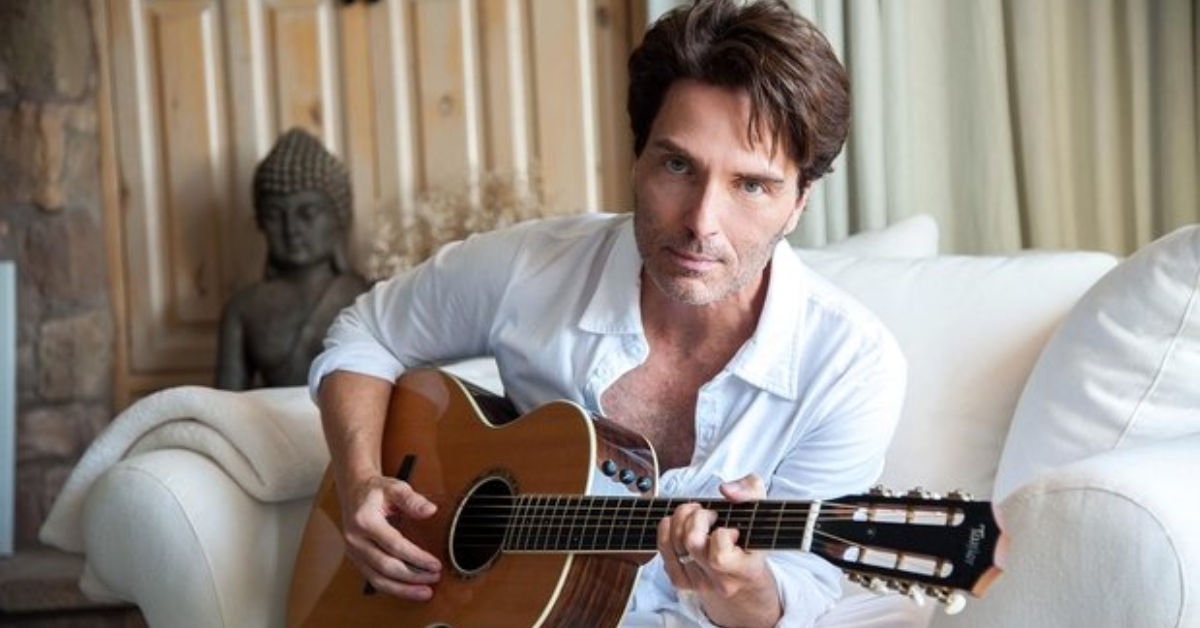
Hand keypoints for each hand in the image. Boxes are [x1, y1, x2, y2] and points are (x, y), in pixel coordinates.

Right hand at [338, 475, 442, 599]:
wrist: (354, 492)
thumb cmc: (376, 490)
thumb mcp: (395, 487)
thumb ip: (412, 500)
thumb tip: (430, 510)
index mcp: (364, 520)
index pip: (393, 544)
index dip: (416, 557)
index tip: (435, 564)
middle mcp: (355, 539)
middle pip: (385, 566)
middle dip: (412, 576)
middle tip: (434, 577)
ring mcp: (353, 552)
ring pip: (377, 579)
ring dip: (402, 589)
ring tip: (425, 592)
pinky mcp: (356, 560)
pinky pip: (374, 579)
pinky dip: (393, 588)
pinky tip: (410, 589)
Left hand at [658, 474, 781, 627]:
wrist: (745, 578)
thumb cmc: (752, 540)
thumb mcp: (761, 511)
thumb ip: (750, 490)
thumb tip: (725, 489)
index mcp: (744, 570)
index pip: (720, 556)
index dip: (722, 534)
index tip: (732, 529)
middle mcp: (720, 581)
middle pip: (692, 542)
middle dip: (698, 517)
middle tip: (710, 514)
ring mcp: (698, 583)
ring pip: (674, 542)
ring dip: (682, 518)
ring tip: (697, 515)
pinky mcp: (681, 581)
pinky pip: (663, 548)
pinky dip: (668, 529)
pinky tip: (682, 525)